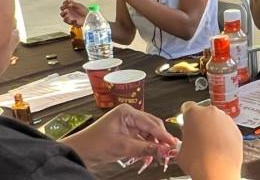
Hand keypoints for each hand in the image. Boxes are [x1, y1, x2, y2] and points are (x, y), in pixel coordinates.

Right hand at [59, 0, 87, 26]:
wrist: (88, 18)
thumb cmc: (85, 11)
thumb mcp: (80, 6)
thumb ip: (74, 3)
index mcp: (71, 6)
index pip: (64, 3)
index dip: (65, 2)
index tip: (67, 2)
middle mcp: (69, 11)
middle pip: (62, 8)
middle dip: (63, 7)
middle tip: (66, 7)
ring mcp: (69, 16)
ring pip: (62, 14)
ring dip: (63, 13)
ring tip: (66, 11)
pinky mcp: (70, 21)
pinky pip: (65, 20)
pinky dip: (67, 19)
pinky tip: (73, 18)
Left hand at [61, 104, 176, 166]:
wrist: (77, 153)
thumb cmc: (93, 144)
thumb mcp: (122, 147)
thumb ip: (146, 148)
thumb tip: (164, 150)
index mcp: (127, 112)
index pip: (151, 123)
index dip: (163, 135)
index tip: (173, 145)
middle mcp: (129, 116)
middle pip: (152, 127)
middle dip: (160, 140)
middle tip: (169, 152)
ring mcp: (128, 125)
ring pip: (148, 135)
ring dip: (153, 146)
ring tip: (158, 157)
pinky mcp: (126, 134)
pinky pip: (141, 140)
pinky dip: (145, 149)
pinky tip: (148, 157)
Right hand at [178, 102, 241, 179]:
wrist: (218, 170)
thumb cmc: (199, 161)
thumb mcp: (181, 150)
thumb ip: (183, 139)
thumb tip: (185, 142)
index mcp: (194, 113)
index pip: (187, 107)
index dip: (186, 116)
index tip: (187, 123)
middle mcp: (211, 113)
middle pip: (204, 113)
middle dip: (201, 123)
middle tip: (198, 138)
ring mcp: (225, 120)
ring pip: (217, 121)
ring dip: (213, 129)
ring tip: (209, 145)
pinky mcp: (236, 129)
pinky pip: (228, 130)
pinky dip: (224, 136)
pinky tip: (219, 148)